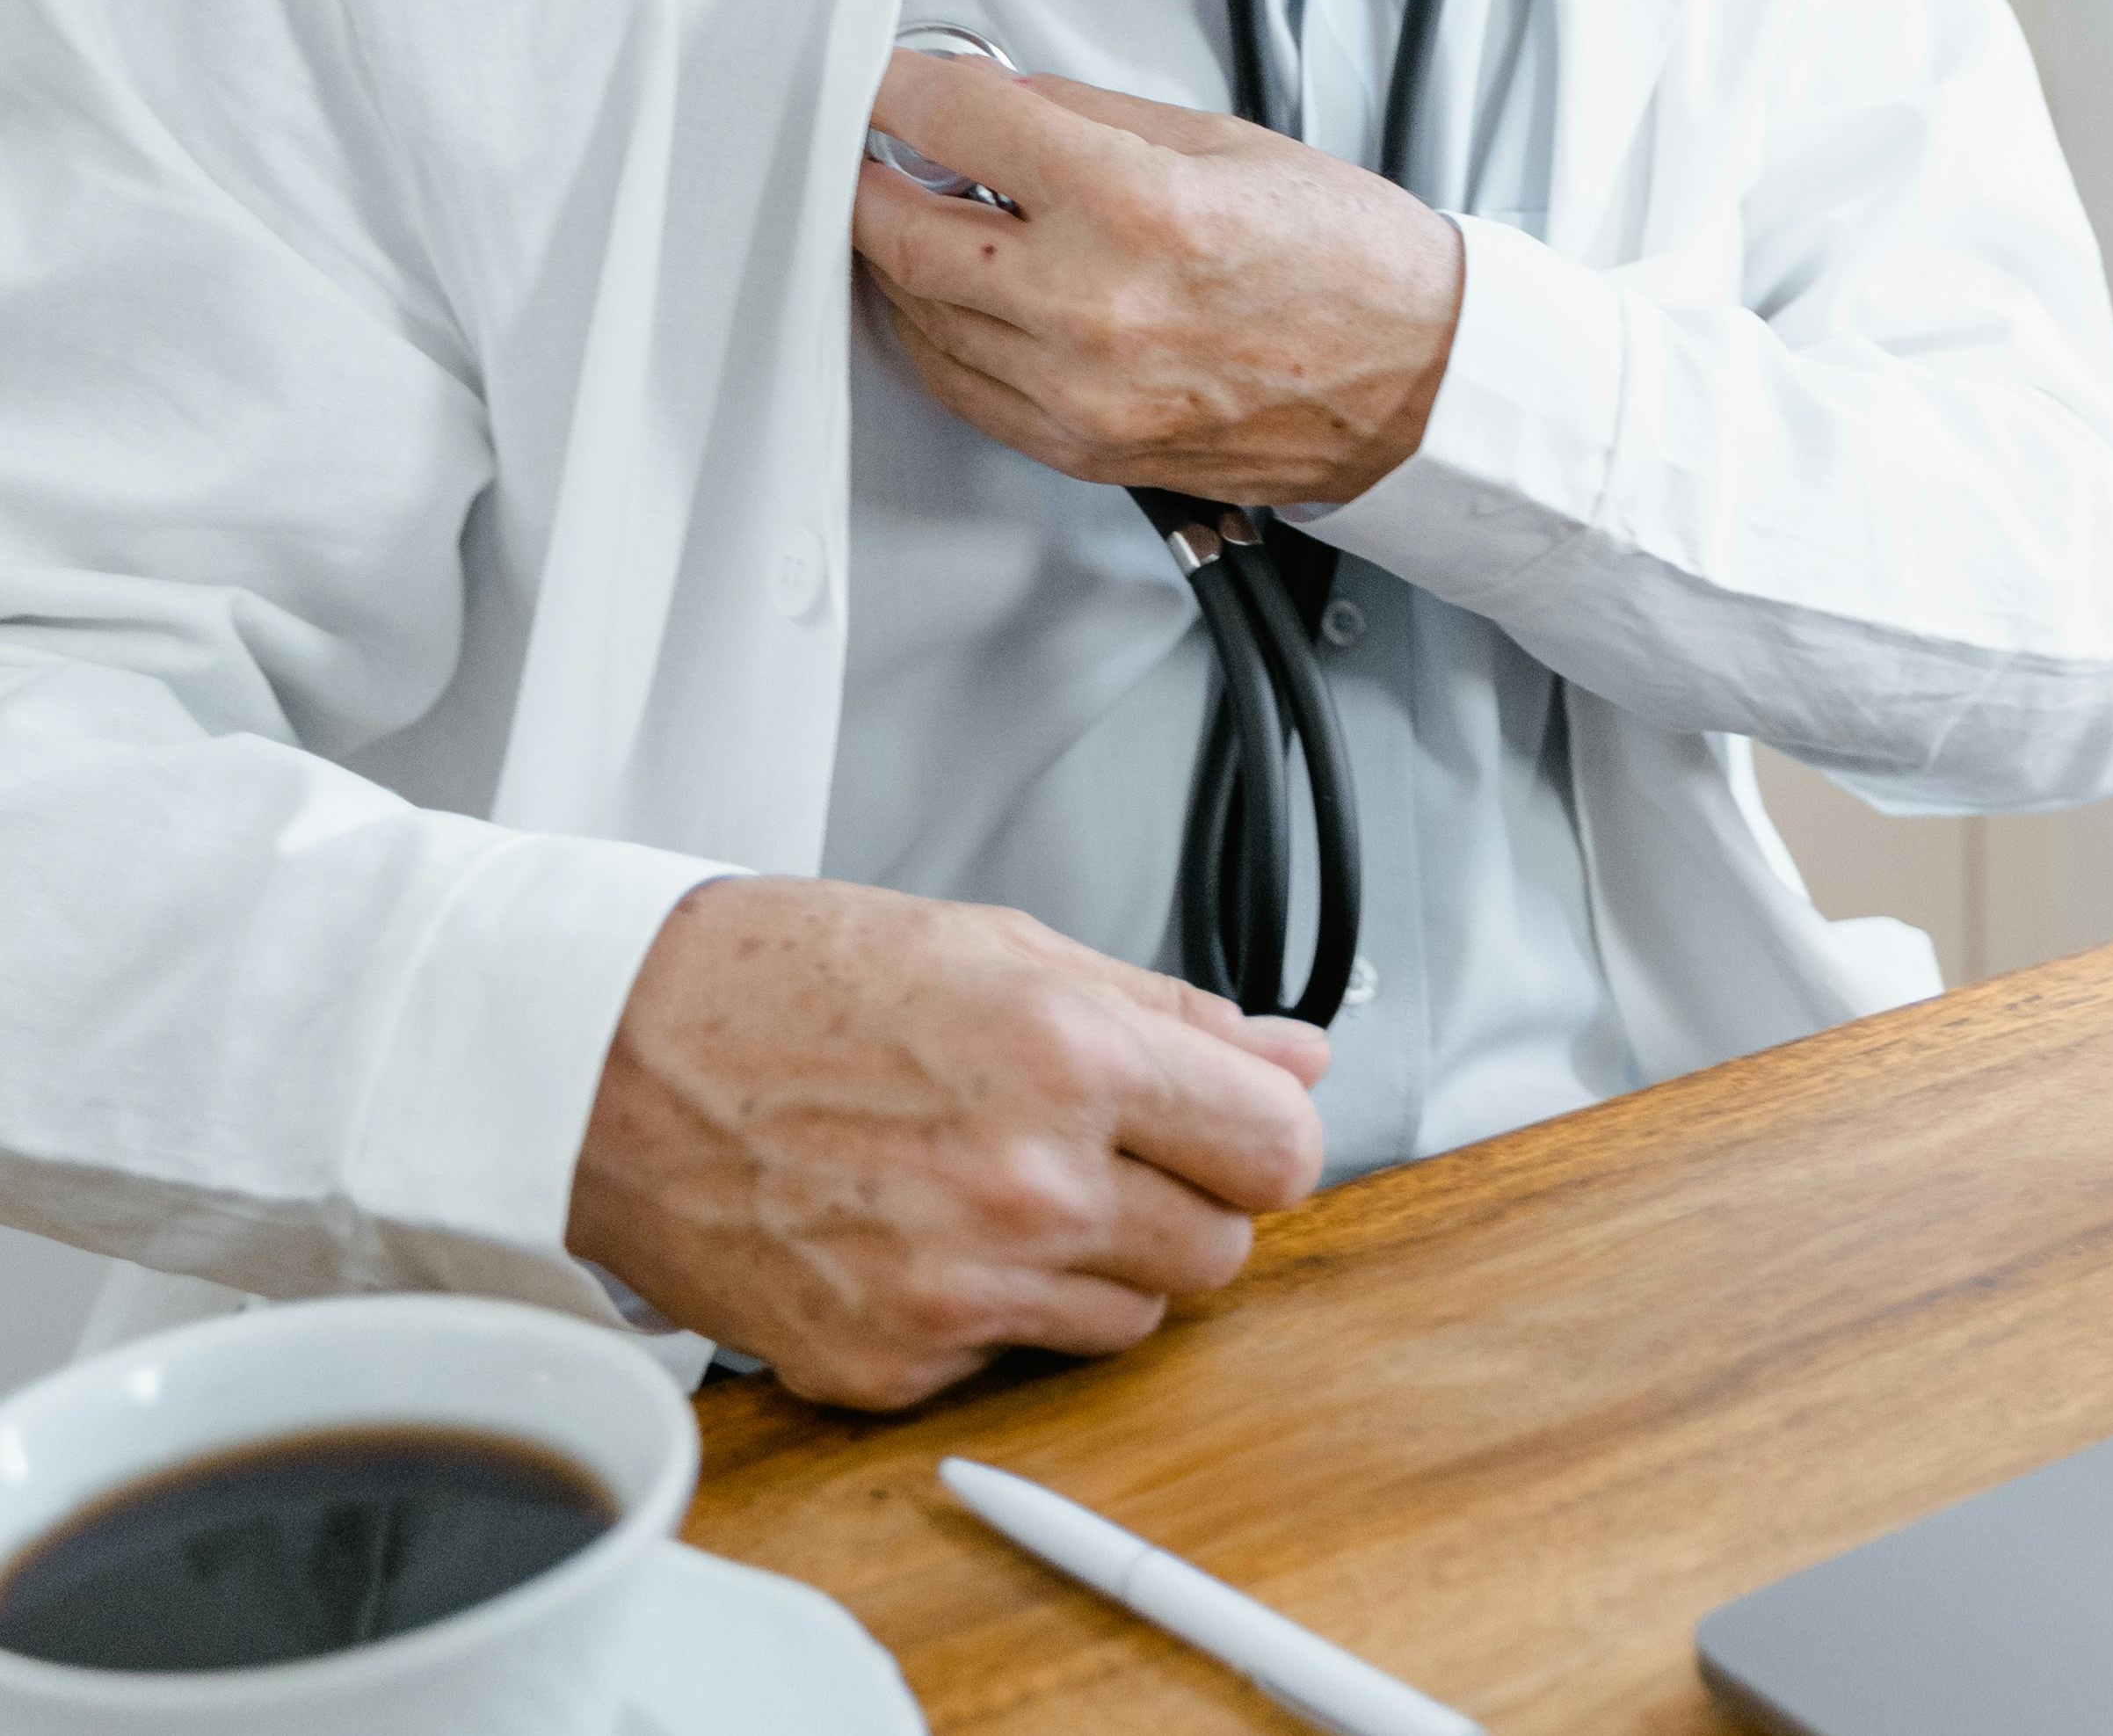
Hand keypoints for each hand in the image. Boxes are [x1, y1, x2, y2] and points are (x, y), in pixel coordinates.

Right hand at [566, 877, 1327, 1409]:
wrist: (616, 1059)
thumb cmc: (796, 982)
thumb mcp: (1006, 949)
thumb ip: (1171, 1015)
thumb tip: (1292, 1057)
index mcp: (1070, 1059)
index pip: (1278, 1149)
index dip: (1270, 1137)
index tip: (1243, 1126)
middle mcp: (1027, 1184)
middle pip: (1220, 1248)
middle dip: (1189, 1199)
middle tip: (1110, 1146)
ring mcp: (958, 1288)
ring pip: (1132, 1318)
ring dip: (1102, 1262)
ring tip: (1006, 1180)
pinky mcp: (890, 1367)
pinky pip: (1014, 1359)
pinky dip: (995, 1308)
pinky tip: (925, 1228)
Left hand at [852, 49, 1463, 508]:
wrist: (1419, 381)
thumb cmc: (1349, 263)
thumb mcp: (1221, 141)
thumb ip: (1087, 115)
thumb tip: (992, 98)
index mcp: (1139, 206)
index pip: (957, 122)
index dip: (894, 87)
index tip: (876, 79)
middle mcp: (1096, 308)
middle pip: (901, 234)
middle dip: (866, 180)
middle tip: (867, 149)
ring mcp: (1081, 394)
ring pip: (917, 318)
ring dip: (896, 259)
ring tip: (919, 213)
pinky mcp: (1082, 450)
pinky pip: (960, 388)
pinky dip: (936, 332)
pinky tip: (954, 294)